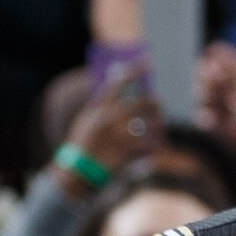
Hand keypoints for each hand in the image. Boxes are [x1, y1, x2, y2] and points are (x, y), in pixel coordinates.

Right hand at [54, 69, 161, 185]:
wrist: (76, 173)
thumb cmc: (83, 143)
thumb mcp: (87, 119)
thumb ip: (102, 101)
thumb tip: (118, 80)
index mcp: (98, 109)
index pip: (119, 84)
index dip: (135, 71)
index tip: (149, 62)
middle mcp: (108, 120)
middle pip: (141, 104)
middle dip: (155, 104)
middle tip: (159, 105)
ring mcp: (117, 138)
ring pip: (149, 126)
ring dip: (157, 125)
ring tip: (159, 127)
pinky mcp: (125, 156)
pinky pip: (147, 147)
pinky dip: (153, 146)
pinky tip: (154, 145)